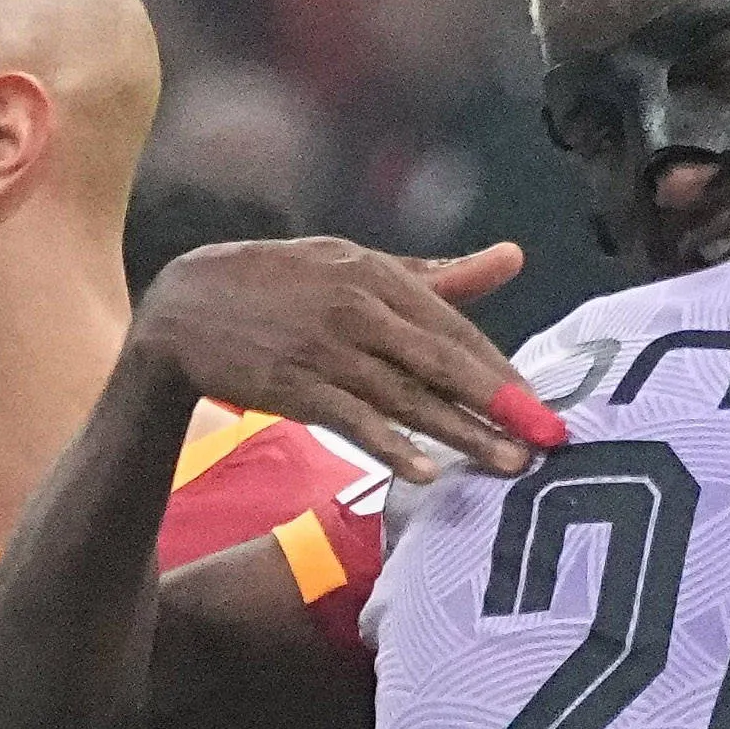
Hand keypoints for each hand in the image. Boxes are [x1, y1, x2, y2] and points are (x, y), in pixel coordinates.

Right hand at [128, 237, 535, 481]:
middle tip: (547, 437)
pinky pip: (353, 421)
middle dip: (498, 402)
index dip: (499, 368)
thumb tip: (510, 258)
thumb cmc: (277, 284)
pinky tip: (427, 470)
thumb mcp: (352, 262)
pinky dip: (391, 445)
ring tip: (508, 462)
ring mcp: (323, 348)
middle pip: (440, 361)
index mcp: (374, 272)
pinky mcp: (293, 386)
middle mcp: (355, 307)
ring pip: (406, 396)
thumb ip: (434, 273)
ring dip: (462, 432)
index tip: (540, 403)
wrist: (183, 308)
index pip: (452, 326)